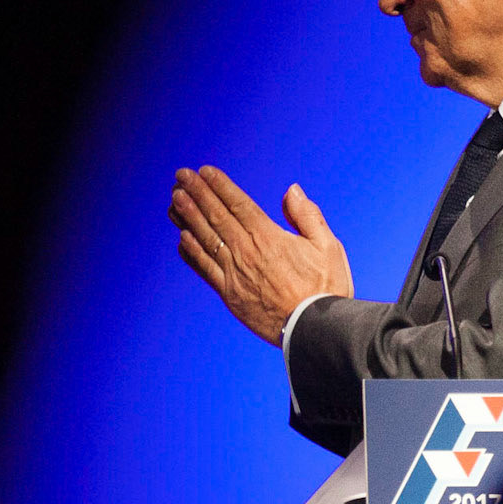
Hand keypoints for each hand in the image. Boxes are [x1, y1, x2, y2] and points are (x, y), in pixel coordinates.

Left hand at [168, 166, 352, 343]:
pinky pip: (205, 269)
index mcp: (269, 237)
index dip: (219, 186)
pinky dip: (192, 252)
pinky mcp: (230, 295)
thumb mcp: (328, 246)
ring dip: (188, 217)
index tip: (204, 171)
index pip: (238, 204)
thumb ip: (307, 216)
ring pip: (205, 239)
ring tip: (174, 199)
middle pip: (216, 216)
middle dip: (197, 193)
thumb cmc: (326, 289)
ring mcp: (235, 274)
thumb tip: (291, 191)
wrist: (315, 332)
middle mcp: (246, 253)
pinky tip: (182, 239)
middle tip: (180, 176)